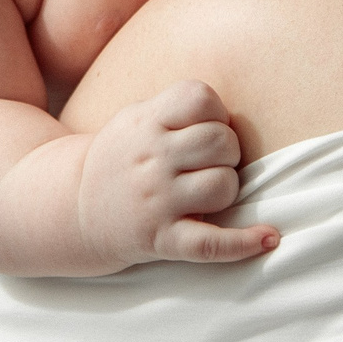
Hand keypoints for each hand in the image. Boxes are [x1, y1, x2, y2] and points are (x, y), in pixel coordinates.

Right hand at [74, 79, 279, 268]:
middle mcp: (149, 160)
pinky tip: (268, 237)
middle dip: (228, 151)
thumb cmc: (121, 159)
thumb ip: (176, 109)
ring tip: (209, 193)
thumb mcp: (134, 119)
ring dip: (227, 189)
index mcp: (144, 123)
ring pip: (223, 185)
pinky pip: (211, 243)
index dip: (215, 111)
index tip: (205, 127)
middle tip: (209, 163)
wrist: (74, 210)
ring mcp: (155, 202)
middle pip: (221, 141)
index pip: (201, 98)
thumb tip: (233, 118)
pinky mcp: (161, 239)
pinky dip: (244, 243)